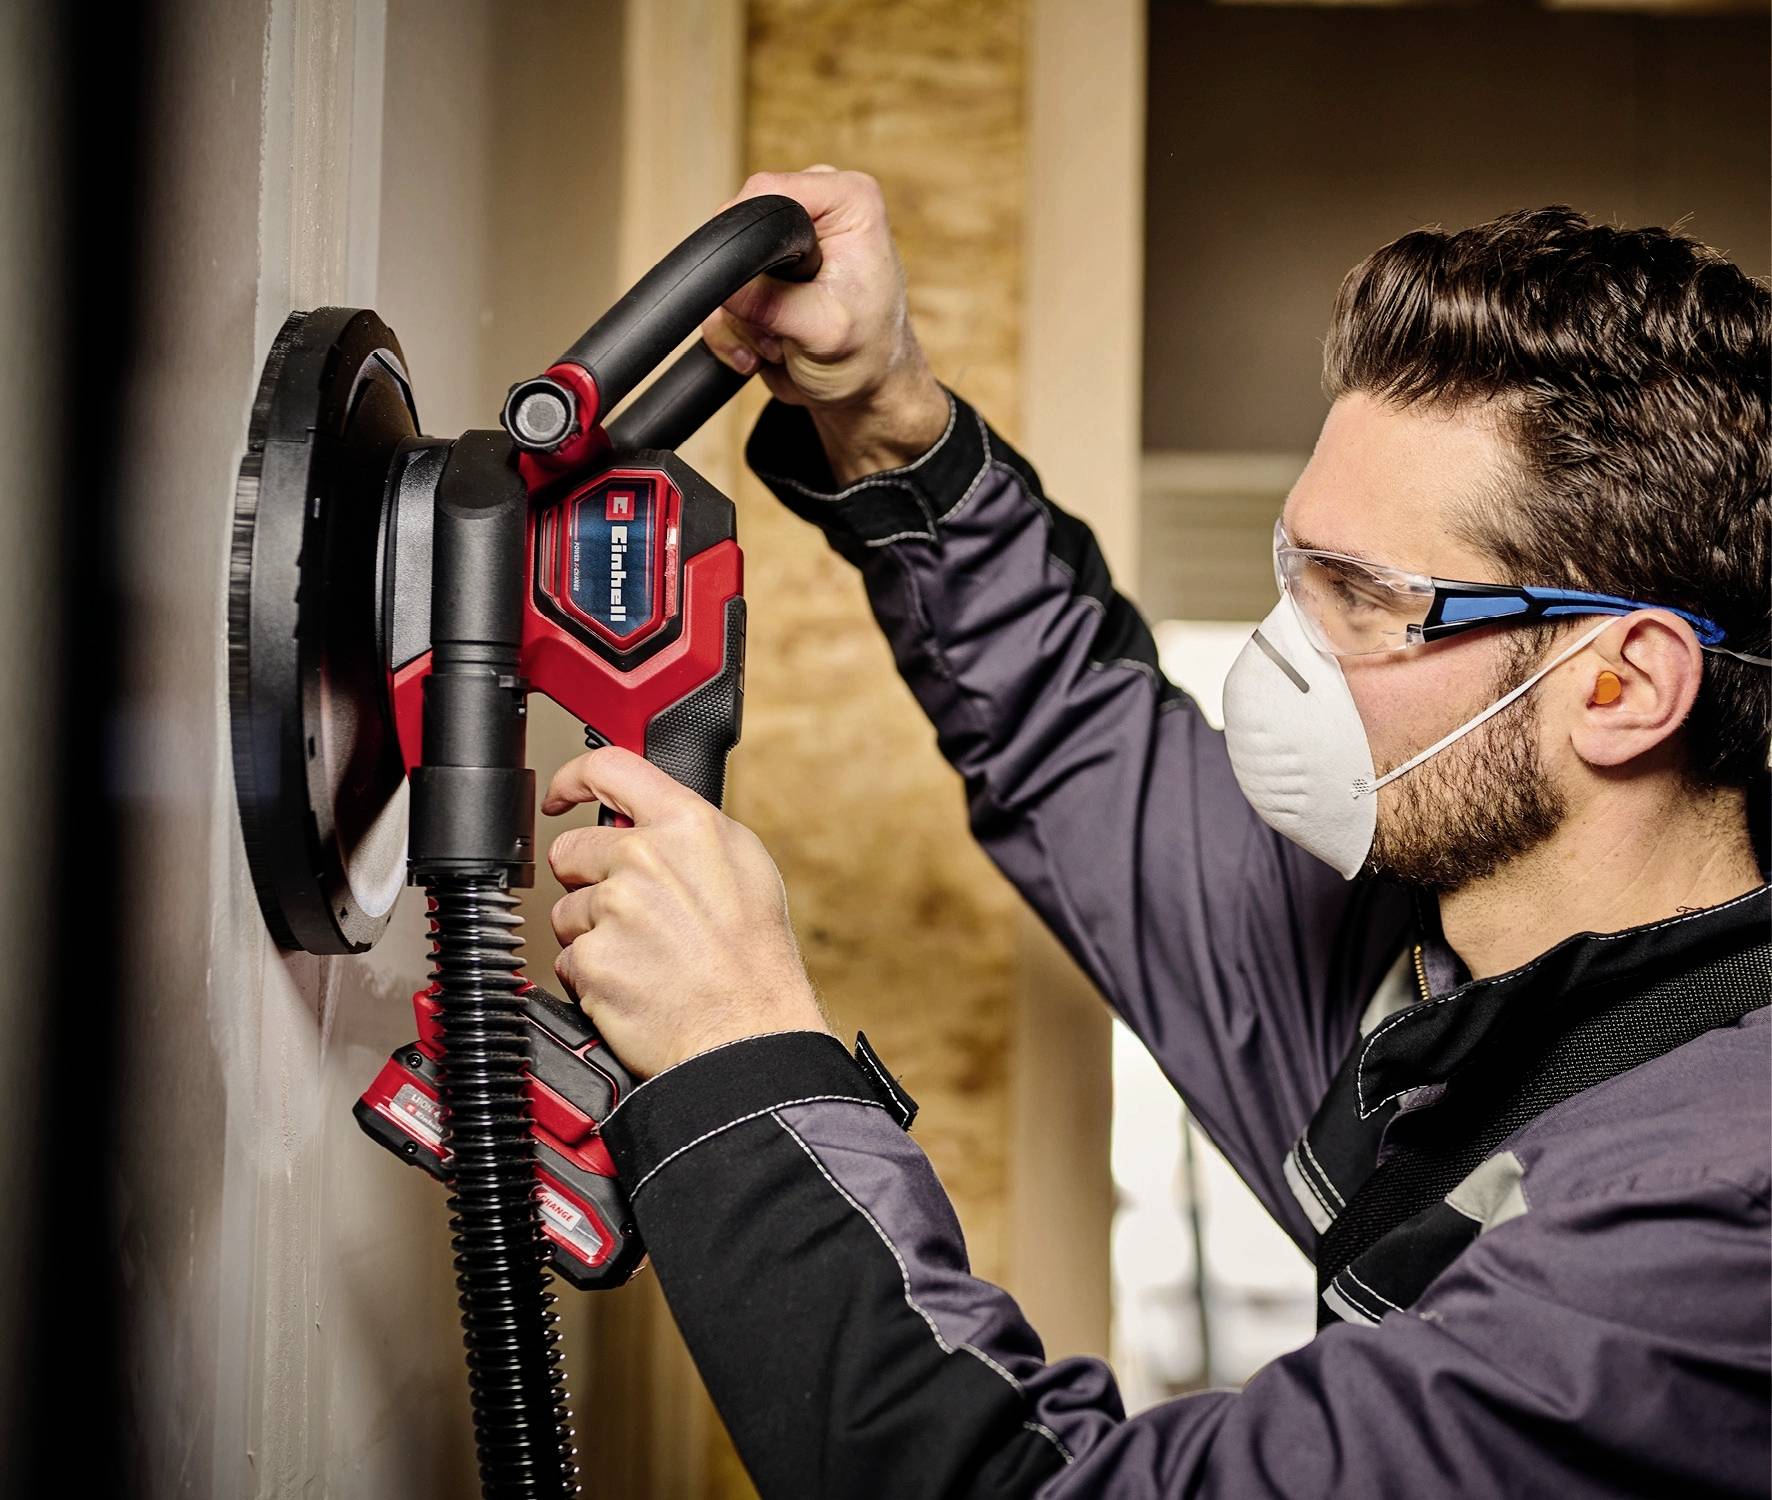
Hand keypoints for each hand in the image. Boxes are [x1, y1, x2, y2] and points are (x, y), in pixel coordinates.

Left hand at [543, 747, 830, 1078]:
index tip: (561, 796)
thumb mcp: (744, 867)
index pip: (609, 768)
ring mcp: (614, 908)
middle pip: (570, 849)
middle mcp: (645, 858)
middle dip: (588, 879)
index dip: (574, 778)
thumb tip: (645, 819)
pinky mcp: (590, 959)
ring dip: (592, 933)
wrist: (747, 1034)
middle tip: (632, 913)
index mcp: (686, 825)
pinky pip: (568, 960)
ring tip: (644, 956)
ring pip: (566, 909)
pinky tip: (635, 983)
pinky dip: (593, 976)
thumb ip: (688, 832)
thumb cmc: (754, 960)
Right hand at [701, 165, 949, 482]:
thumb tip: (725, 288)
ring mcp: (787, 244)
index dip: (747, 236)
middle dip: (748, 290)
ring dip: (743, 320)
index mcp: (847, 202)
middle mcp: (817, 211)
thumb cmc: (869, 360)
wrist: (865, 395)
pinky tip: (764, 352)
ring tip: (781, 343)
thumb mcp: (825, 332)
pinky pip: (721, 297)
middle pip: (739, 232)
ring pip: (726, 272)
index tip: (756, 287)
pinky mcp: (766, 276)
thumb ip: (773, 304)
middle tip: (783, 326)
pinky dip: (733, 331)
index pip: (767, 191)